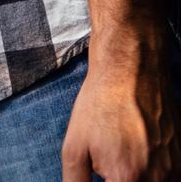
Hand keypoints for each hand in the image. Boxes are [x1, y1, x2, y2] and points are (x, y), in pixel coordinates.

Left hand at [62, 32, 178, 181]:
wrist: (131, 74)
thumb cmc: (99, 108)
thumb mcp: (74, 147)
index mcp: (127, 179)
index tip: (105, 175)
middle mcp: (158, 179)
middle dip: (121, 179)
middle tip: (112, 159)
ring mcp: (176, 169)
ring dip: (140, 178)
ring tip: (127, 153)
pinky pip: (172, 178)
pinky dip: (156, 173)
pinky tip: (141, 151)